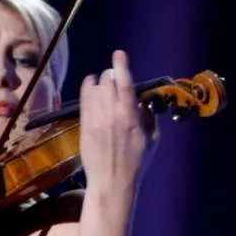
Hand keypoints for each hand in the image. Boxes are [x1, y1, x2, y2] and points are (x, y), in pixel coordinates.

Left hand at [79, 50, 158, 192]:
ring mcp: (95, 119)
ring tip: (105, 85)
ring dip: (101, 82)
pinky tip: (91, 86)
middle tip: (116, 78)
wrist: (112, 182)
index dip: (121, 65)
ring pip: (94, 87)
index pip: (124, 83)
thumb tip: (142, 101)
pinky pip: (84, 98)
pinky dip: (87, 88)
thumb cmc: (136, 162)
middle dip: (112, 75)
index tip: (119, 54)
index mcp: (130, 116)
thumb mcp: (152, 139)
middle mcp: (111, 114)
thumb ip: (148, 116)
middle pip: (107, 80)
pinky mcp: (84, 125)